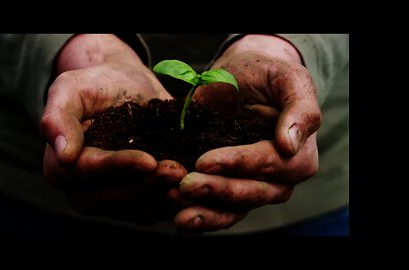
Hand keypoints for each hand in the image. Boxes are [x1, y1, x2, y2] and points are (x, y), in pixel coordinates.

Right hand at [40, 34, 186, 223]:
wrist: (125, 86)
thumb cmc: (96, 85)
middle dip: (146, 186)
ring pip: (136, 211)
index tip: (149, 160)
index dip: (119, 167)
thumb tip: (63, 155)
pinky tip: (194, 189)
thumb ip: (58, 116)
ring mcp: (112, 200)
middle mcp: (84, 190)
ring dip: (164, 198)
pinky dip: (174, 203)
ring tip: (188, 179)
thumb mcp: (71, 88)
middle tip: (176, 170)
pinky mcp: (137, 203)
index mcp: (61, 167)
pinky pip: (154, 211)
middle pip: (113, 198)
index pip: (88, 172)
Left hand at [173, 35, 320, 233]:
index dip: (238, 163)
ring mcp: (252, 188)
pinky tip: (178, 219)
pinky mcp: (228, 191)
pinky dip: (200, 216)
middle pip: (250, 192)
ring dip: (206, 212)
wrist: (240, 79)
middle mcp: (278, 180)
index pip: (269, 163)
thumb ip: (299, 109)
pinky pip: (218, 211)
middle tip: (185, 185)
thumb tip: (290, 145)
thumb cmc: (265, 76)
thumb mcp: (288, 80)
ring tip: (178, 212)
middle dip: (217, 190)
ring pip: (233, 210)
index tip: (205, 161)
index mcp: (298, 156)